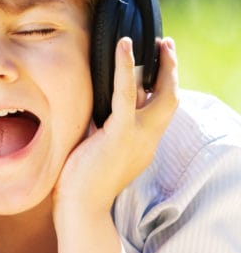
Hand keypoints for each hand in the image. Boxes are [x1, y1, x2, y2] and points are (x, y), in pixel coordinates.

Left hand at [54, 37, 178, 224]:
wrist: (80, 208)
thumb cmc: (79, 183)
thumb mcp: (95, 150)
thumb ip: (99, 129)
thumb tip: (90, 107)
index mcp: (142, 145)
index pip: (159, 111)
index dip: (162, 88)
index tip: (159, 68)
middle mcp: (148, 140)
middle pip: (171, 101)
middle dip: (172, 72)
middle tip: (167, 47)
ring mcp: (138, 138)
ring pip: (162, 96)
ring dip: (163, 67)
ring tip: (157, 43)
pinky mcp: (121, 134)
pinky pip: (126, 94)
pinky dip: (125, 68)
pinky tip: (124, 46)